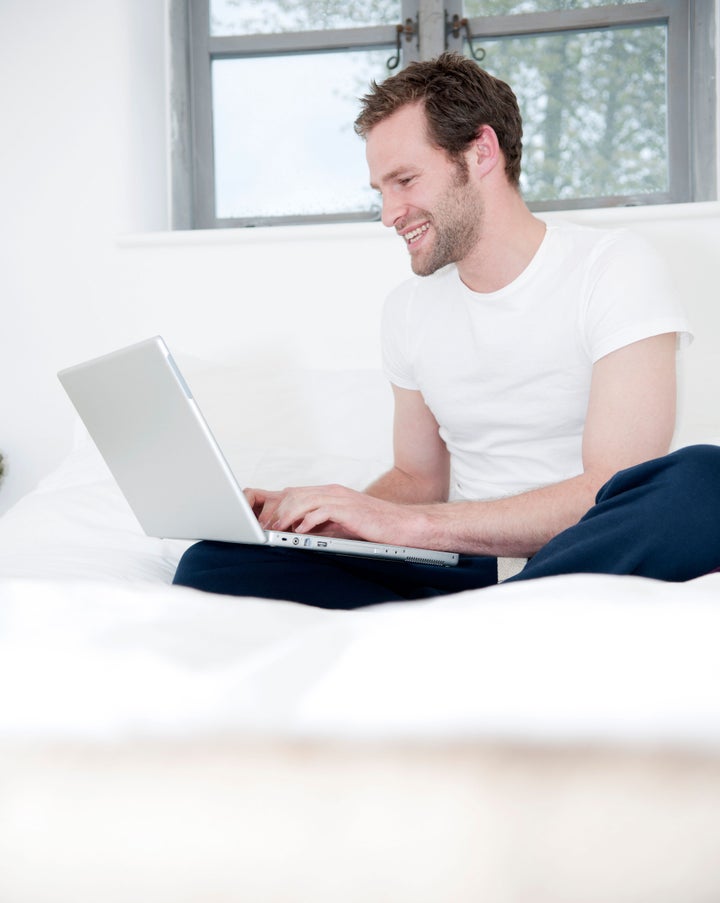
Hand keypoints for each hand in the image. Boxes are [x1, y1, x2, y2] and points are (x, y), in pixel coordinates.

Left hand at [244, 483, 418, 542]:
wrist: (402, 526)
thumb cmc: (373, 527)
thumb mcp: (340, 524)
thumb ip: (320, 524)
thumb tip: (297, 531)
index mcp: (328, 494)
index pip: (294, 493)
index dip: (275, 505)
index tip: (263, 521)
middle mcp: (332, 492)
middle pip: (294, 494)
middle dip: (275, 510)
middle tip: (263, 527)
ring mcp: (340, 499)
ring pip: (304, 500)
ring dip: (286, 515)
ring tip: (276, 529)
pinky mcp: (349, 509)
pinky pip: (322, 510)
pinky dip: (308, 520)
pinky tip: (300, 530)